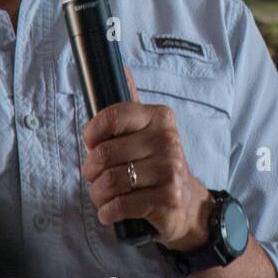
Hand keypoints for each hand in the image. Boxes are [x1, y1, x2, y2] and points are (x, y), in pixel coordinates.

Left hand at [82, 68, 214, 251]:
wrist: (187, 202)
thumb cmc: (155, 163)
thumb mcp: (146, 130)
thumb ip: (130, 103)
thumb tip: (121, 66)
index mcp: (159, 118)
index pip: (113, 116)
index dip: (92, 133)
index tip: (91, 144)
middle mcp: (167, 141)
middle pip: (105, 153)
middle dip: (91, 170)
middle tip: (94, 176)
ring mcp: (170, 170)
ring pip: (110, 182)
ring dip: (97, 194)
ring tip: (102, 195)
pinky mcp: (167, 199)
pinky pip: (120, 205)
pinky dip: (108, 212)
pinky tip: (110, 211)